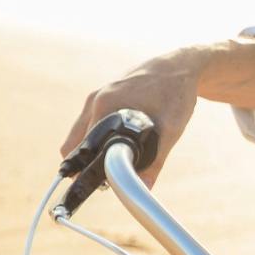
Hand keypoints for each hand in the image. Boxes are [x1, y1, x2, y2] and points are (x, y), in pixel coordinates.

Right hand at [58, 47, 209, 185]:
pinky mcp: (105, 96)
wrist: (181, 66)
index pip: (80, 148)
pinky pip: (91, 124)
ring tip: (115, 165)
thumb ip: (155, 161)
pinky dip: (97, 139)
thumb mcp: (170, 129)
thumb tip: (143, 189)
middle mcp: (95, 100)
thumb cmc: (176, 93)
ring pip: (81, 134)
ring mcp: (98, 96)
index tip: (98, 187)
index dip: (85, 172)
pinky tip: (118, 147)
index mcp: (104, 105)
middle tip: (108, 180)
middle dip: (85, 165)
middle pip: (74, 144)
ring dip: (91, 153)